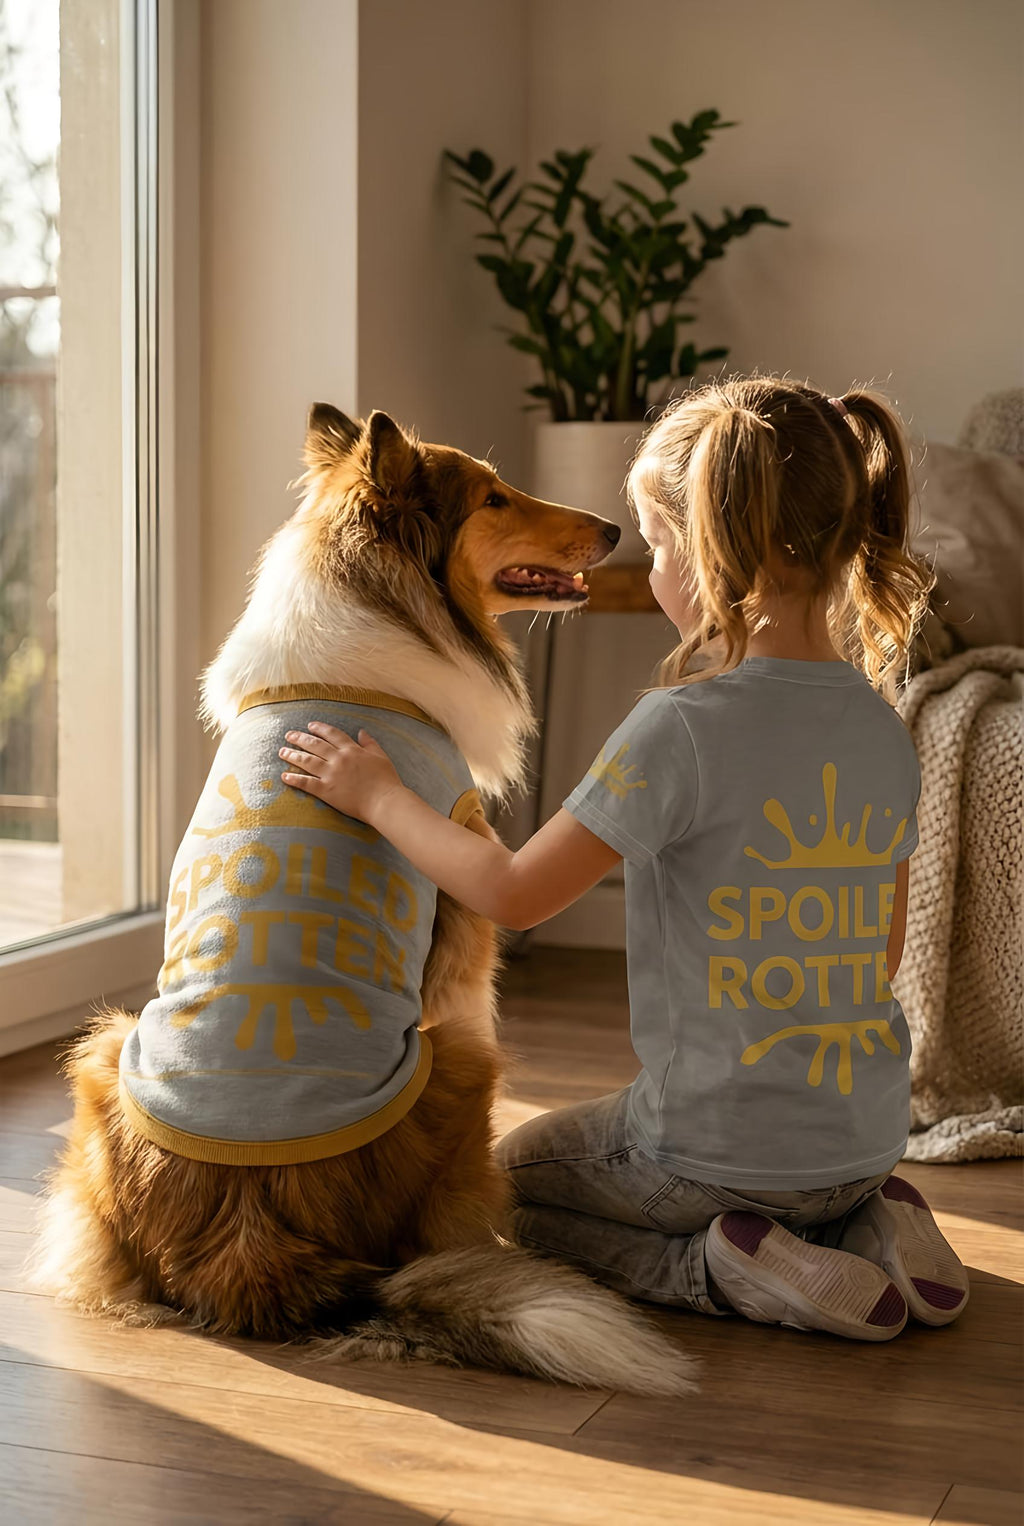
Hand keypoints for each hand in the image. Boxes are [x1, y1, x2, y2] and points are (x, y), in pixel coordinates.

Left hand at [279, 723, 402, 823]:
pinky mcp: (326, 790)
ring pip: (307, 761)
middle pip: (315, 745)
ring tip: (281, 752)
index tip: (310, 726)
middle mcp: (339, 759)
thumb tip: (361, 731)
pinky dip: (294, 779)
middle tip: (288, 735)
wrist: (384, 801)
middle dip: (299, 738)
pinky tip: (284, 776)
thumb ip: (369, 743)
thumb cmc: (386, 780)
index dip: (319, 728)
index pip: (332, 734)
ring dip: (292, 755)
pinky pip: (306, 783)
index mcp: (352, 750)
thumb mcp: (381, 756)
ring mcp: (331, 774)